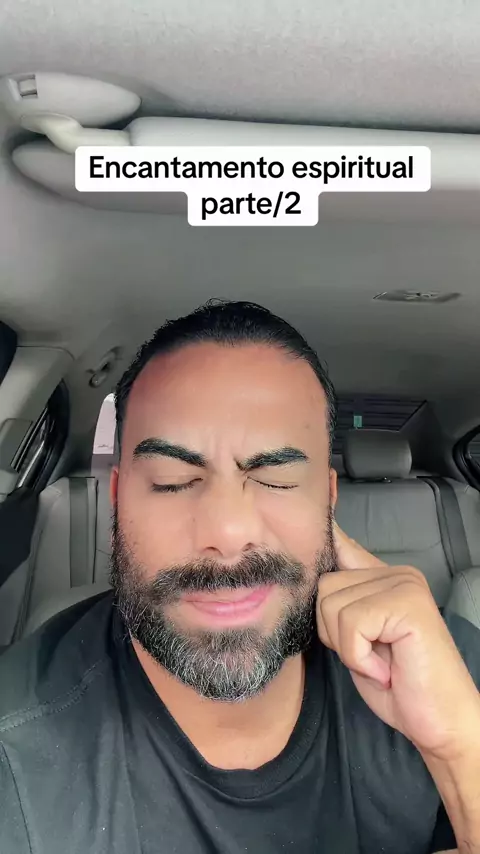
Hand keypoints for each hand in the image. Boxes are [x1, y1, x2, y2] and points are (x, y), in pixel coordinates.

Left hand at [316, 523, 479, 760]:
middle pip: (324, 585)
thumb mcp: (357, 639)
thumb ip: (342, 603)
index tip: (327, 555)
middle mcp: (397, 573)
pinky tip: (385, 670)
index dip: (320, 546)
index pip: (340, 543)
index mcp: (385, 576)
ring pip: (333, 605)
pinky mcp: (408, 604)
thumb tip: (313, 565)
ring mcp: (405, 585)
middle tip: (368, 655)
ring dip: (347, 648)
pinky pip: (352, 623)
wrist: (441, 723)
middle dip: (332, 631)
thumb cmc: (398, 686)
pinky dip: (359, 658)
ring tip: (378, 662)